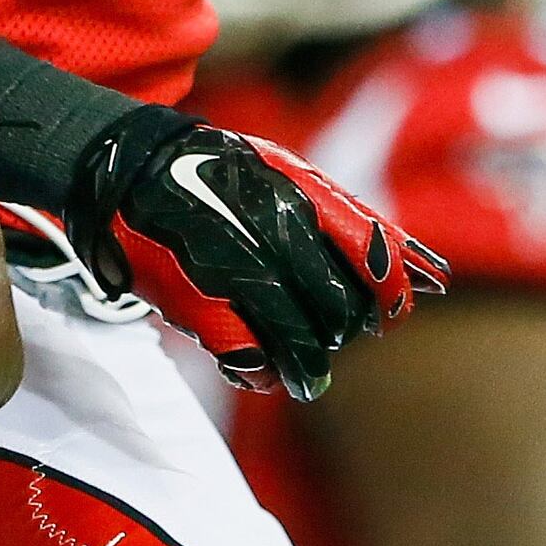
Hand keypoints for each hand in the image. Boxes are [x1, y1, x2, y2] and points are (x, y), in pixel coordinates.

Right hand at [66, 107, 446, 402]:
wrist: (126, 171)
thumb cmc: (214, 174)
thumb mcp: (281, 172)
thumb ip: (342, 216)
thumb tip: (419, 266)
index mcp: (299, 194)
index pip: (373, 254)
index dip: (391, 293)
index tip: (392, 313)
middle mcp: (272, 232)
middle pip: (340, 308)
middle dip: (343, 330)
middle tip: (334, 335)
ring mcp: (234, 269)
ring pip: (299, 340)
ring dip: (309, 365)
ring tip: (306, 375)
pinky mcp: (197, 303)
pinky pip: (250, 355)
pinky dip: (262, 370)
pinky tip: (263, 368)